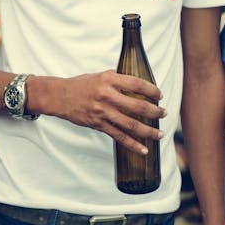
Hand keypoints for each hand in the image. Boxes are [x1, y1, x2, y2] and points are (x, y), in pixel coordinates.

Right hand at [49, 70, 165, 154]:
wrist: (60, 97)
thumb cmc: (81, 85)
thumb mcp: (100, 75)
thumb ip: (118, 80)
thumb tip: (138, 85)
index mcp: (109, 80)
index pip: (137, 84)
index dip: (152, 90)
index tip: (159, 95)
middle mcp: (107, 96)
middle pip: (138, 106)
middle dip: (155, 112)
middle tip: (164, 114)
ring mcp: (103, 112)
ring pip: (131, 124)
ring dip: (149, 131)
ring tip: (160, 134)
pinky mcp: (98, 125)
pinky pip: (119, 137)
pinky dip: (132, 145)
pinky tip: (144, 149)